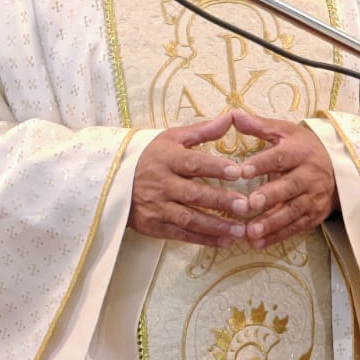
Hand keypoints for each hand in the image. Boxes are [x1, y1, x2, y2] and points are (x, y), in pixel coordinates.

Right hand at [129, 112, 247, 246]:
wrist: (114, 179)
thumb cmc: (152, 155)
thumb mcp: (173, 138)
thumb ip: (203, 131)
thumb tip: (231, 117)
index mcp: (167, 158)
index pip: (193, 163)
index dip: (215, 167)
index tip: (237, 172)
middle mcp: (161, 184)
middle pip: (193, 194)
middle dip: (220, 201)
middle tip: (245, 205)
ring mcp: (157, 207)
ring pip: (189, 219)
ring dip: (216, 226)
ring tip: (241, 230)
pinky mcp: (154, 226)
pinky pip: (181, 235)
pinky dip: (203, 239)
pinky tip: (225, 241)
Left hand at [229, 110, 337, 248]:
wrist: (338, 168)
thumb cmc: (303, 148)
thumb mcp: (285, 132)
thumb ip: (259, 126)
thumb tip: (232, 114)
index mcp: (300, 152)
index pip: (280, 157)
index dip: (261, 164)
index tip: (241, 171)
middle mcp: (309, 175)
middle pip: (289, 187)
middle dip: (269, 197)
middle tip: (247, 205)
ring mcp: (313, 197)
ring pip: (293, 211)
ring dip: (272, 223)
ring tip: (251, 231)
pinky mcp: (314, 215)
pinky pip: (296, 227)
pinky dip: (277, 236)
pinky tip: (258, 242)